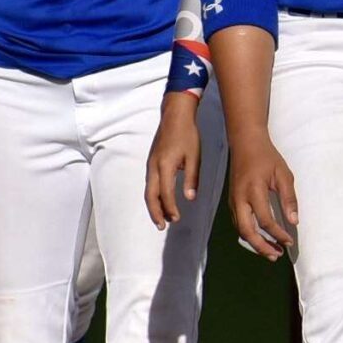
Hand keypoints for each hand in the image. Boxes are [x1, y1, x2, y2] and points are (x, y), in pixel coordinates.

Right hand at [146, 94, 203, 228]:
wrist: (175, 116)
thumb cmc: (187, 134)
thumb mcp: (194, 157)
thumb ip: (191, 178)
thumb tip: (189, 198)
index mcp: (165, 165)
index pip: (165, 193)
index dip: (170, 208)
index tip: (176, 219)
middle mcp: (153, 167)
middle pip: (150, 195)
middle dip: (155, 212)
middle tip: (161, 226)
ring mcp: (150, 164)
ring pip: (148, 190)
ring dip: (154, 205)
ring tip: (161, 218)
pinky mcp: (151, 162)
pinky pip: (150, 183)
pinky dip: (153, 196)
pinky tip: (160, 201)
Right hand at [227, 135, 297, 259]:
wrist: (245, 143)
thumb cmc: (266, 157)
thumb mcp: (283, 175)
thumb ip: (288, 199)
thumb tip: (294, 221)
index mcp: (254, 191)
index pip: (265, 220)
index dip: (278, 234)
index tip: (289, 241)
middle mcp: (240, 199)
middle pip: (247, 231)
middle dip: (261, 247)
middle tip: (276, 255)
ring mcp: (233, 201)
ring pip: (240, 229)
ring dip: (255, 243)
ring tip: (271, 251)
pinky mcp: (232, 201)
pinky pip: (238, 223)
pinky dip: (249, 234)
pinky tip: (261, 238)